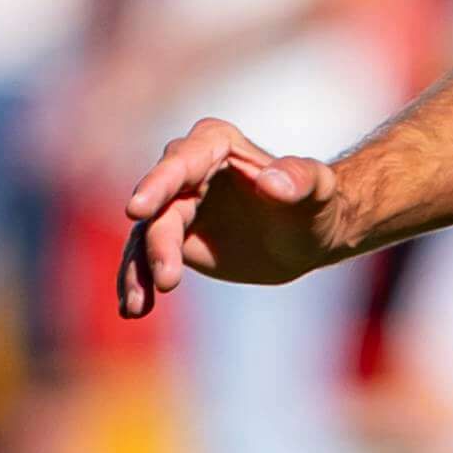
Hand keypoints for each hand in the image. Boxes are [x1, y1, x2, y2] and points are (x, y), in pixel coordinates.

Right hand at [117, 119, 339, 315]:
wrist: (308, 235)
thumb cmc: (315, 203)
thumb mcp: (317, 190)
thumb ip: (300, 179)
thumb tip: (271, 182)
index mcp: (216, 143)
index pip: (181, 162)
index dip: (158, 184)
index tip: (138, 210)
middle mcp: (186, 168)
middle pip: (161, 204)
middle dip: (157, 241)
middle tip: (167, 277)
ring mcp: (176, 203)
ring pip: (147, 233)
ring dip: (140, 269)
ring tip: (138, 305)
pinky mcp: (174, 236)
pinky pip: (147, 256)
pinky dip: (139, 280)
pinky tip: (135, 308)